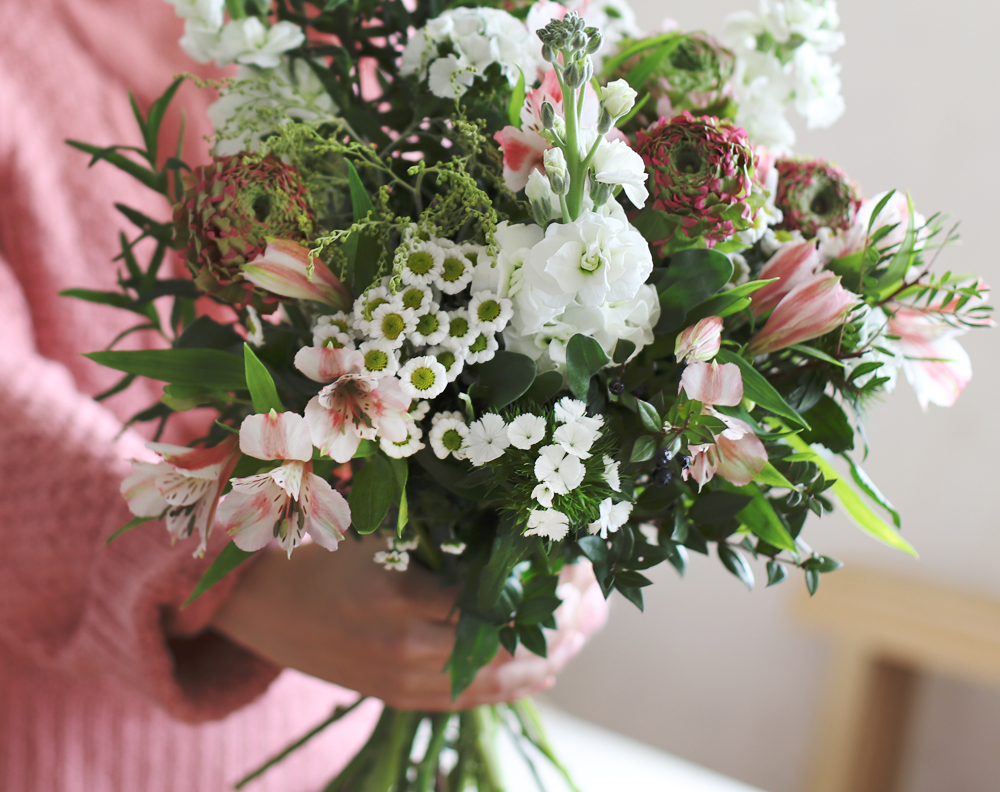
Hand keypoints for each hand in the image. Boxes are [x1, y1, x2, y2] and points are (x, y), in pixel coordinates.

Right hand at [211, 534, 604, 710]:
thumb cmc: (314, 548)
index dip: (548, 587)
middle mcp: (407, 654)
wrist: (253, 602)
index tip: (580, 562)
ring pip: (495, 683)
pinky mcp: (396, 697)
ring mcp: (402, 684)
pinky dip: (510, 684)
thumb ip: (438, 540)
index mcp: (402, 602)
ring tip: (583, 631)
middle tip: (595, 598)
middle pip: (508, 650)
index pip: (499, 602)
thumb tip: (512, 533)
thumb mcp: (377, 530)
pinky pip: (467, 699)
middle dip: (561, 625)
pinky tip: (541, 668)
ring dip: (546, 658)